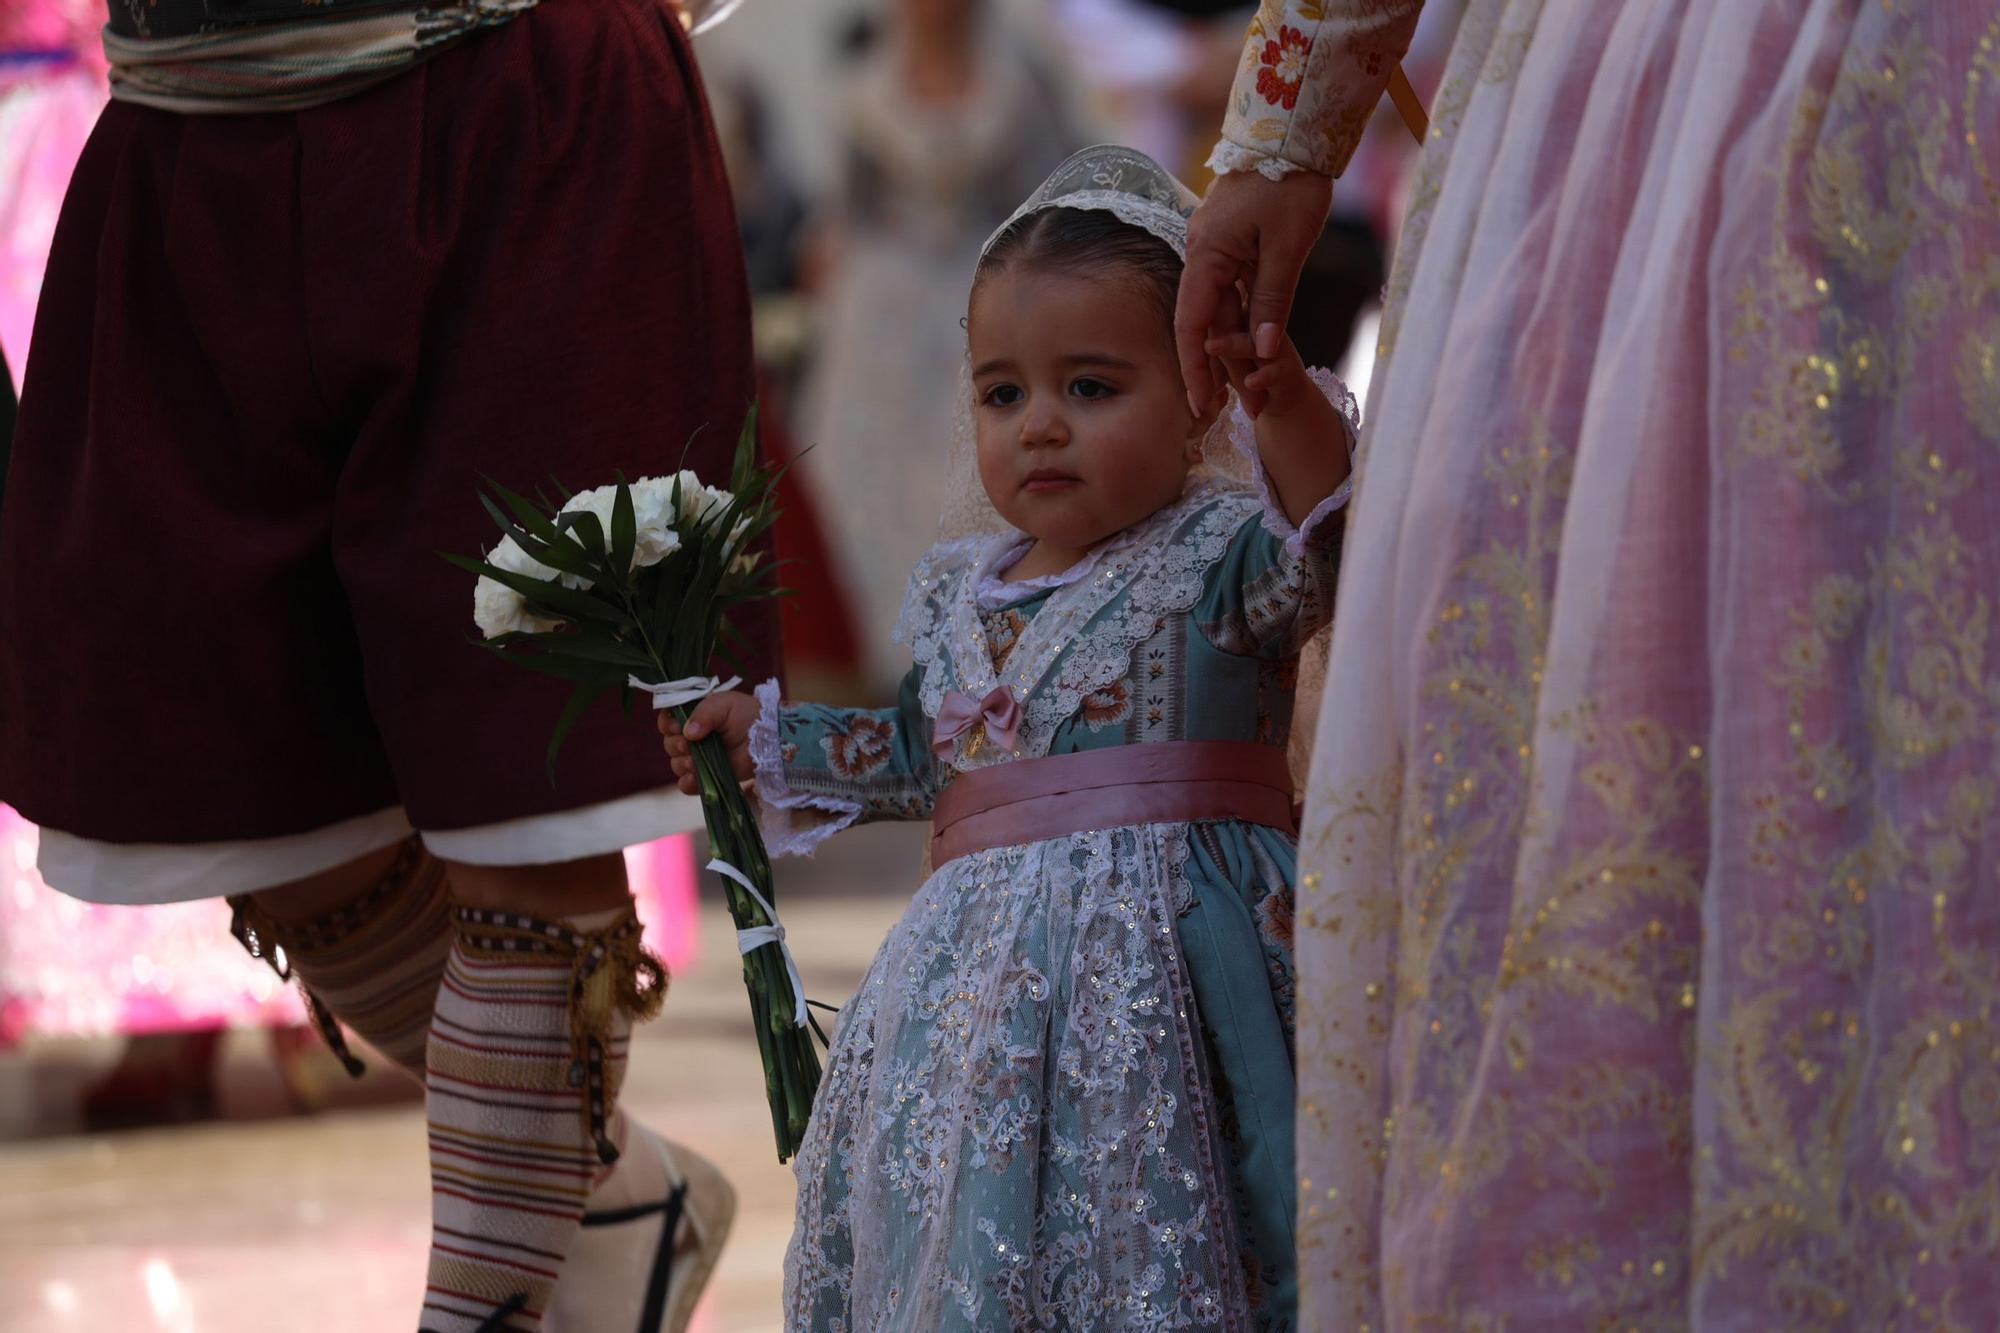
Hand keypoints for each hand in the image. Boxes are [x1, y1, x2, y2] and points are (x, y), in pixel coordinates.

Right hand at [657, 690, 759, 795]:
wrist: (769, 737)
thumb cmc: (747, 715)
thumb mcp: (723, 704)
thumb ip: (703, 713)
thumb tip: (687, 733)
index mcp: (693, 717)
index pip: (667, 721)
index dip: (667, 724)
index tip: (675, 726)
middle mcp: (693, 738)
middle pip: (669, 744)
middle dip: (676, 744)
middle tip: (691, 744)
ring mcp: (700, 759)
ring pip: (676, 764)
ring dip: (682, 763)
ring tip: (695, 760)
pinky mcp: (708, 777)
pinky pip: (688, 785)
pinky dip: (687, 783)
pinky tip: (693, 778)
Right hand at [1175, 167, 1333, 413]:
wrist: (1292, 130)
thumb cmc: (1291, 183)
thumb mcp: (1288, 248)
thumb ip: (1272, 301)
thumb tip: (1261, 352)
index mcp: (1207, 254)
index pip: (1192, 325)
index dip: (1195, 368)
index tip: (1201, 404)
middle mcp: (1202, 253)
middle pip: (1203, 322)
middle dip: (1214, 368)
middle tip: (1228, 411)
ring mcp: (1214, 247)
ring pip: (1219, 308)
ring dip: (1229, 347)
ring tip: (1244, 389)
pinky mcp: (1231, 242)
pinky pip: (1230, 290)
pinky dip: (1239, 321)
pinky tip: (1250, 347)